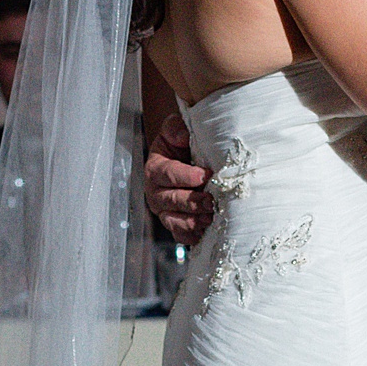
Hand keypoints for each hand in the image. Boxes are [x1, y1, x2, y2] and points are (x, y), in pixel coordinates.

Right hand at [145, 113, 214, 243]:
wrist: (187, 159)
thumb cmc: (183, 144)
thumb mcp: (176, 130)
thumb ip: (176, 128)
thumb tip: (182, 136)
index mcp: (155, 169)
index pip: (167, 174)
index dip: (185, 176)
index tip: (205, 175)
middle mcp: (156, 193)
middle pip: (170, 200)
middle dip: (191, 202)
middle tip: (211, 200)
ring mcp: (165, 211)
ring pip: (174, 221)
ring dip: (192, 221)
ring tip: (210, 217)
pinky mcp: (177, 225)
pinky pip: (181, 236)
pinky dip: (193, 236)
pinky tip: (207, 232)